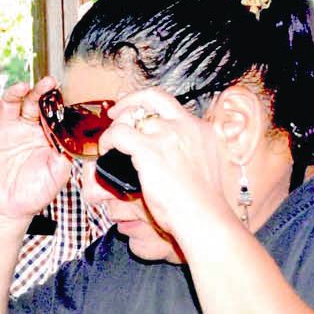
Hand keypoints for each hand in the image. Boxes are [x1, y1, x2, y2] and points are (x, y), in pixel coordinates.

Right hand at [0, 81, 71, 221]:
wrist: (7, 209)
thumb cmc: (34, 193)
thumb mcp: (57, 174)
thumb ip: (65, 154)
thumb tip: (73, 137)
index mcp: (43, 134)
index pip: (48, 110)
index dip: (52, 98)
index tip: (58, 88)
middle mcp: (24, 128)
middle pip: (29, 102)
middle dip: (36, 91)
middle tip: (44, 83)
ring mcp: (4, 131)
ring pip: (7, 104)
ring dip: (13, 93)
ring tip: (19, 89)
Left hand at [102, 87, 237, 242]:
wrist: (204, 216)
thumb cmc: (204, 205)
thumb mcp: (207, 169)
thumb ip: (192, 156)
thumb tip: (173, 160)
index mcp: (202, 131)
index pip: (172, 107)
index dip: (151, 107)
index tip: (138, 112)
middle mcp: (186, 126)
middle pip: (154, 97)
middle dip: (131, 100)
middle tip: (115, 111)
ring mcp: (167, 135)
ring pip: (131, 115)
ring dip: (116, 127)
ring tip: (110, 144)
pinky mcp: (149, 149)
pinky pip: (118, 134)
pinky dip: (108, 140)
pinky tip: (107, 152)